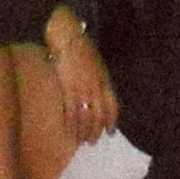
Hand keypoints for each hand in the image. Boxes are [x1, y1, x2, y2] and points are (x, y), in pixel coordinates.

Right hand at [44, 17, 117, 143]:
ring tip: (81, 140)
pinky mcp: (68, 89)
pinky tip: (69, 131)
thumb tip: (99, 90)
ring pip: (85, 118)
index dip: (112, 121)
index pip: (112, 107)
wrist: (67, 36)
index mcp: (105, 80)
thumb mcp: (97, 61)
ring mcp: (82, 90)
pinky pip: (71, 112)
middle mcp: (96, 88)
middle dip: (96, 131)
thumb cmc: (80, 45)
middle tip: (92, 142)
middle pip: (99, 116)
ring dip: (83, 131)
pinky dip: (71, 124)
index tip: (110, 132)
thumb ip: (99, 77)